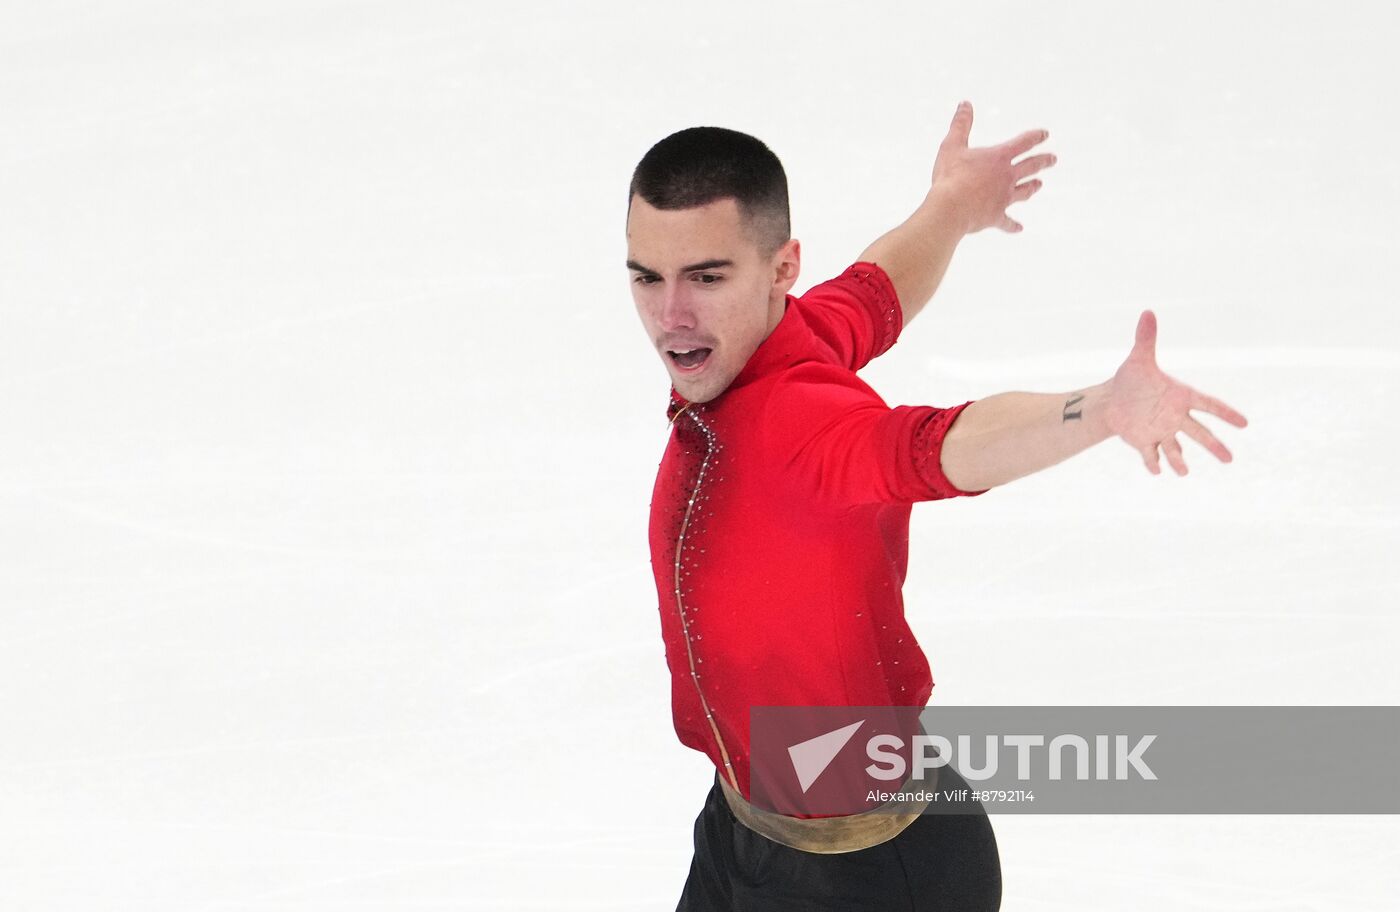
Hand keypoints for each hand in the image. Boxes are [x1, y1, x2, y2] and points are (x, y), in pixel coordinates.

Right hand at [931, 100, 1054, 234]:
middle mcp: (1007, 177)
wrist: (950, 208)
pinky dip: (1013, 225)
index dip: (1035, 137)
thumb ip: (960, 124)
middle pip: (1031, 167)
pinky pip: (1007, 222)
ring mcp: (1004, 198)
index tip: (1045, 134)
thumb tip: (965, 104)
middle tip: (1053, 159)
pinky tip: (1019, 228)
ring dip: (1032, 188)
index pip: (1023, 143)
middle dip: (1043, 161)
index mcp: (999, 158)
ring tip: (1040, 185)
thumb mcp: (952, 145)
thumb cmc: (950, 176)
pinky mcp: (995, 216)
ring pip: (1024, 191)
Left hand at [1103, 310, 1248, 475]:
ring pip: (1175, 449)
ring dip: (1179, 461)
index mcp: (1181, 396)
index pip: (1208, 404)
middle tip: (1230, 459)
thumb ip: (1146, 338)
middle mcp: (1175, 417)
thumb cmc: (1131, 379)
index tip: (1244, 423)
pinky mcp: (1145, 442)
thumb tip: (1148, 311)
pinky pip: (1151, 455)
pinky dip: (1153, 462)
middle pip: (1199, 433)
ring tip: (1183, 472)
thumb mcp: (1138, 359)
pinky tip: (1157, 471)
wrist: (1113, 400)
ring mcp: (1162, 432)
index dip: (1226, 413)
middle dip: (1214, 446)